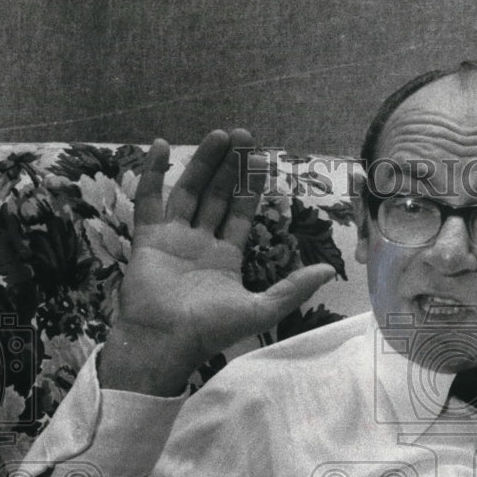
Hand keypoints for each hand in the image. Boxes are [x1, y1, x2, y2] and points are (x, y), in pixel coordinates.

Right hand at [100, 130, 334, 394]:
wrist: (165, 341)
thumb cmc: (212, 329)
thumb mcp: (263, 308)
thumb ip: (294, 287)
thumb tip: (329, 270)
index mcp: (226, 257)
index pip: (242, 214)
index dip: (252, 187)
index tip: (262, 159)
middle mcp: (200, 243)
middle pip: (217, 196)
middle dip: (230, 167)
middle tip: (242, 135)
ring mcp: (173, 238)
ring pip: (189, 191)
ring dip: (203, 163)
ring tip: (219, 136)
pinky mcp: (147, 237)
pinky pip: (149, 199)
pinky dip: (153, 172)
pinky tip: (164, 146)